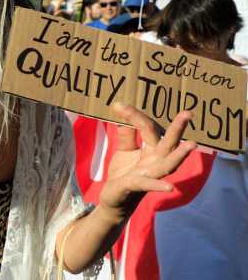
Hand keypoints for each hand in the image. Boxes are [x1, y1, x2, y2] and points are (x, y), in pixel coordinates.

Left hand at [97, 103, 196, 223]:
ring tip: (191, 144)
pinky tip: (170, 188)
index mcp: (152, 150)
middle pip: (168, 143)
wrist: (114, 199)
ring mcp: (149, 175)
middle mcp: (155, 162)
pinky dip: (158, 186)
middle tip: (188, 113)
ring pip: (167, 164)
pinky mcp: (136, 187)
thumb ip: (127, 134)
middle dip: (178, 129)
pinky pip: (149, 185)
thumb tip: (123, 113)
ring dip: (178, 155)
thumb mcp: (124, 150)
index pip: (148, 128)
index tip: (118, 105)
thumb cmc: (124, 173)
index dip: (135, 115)